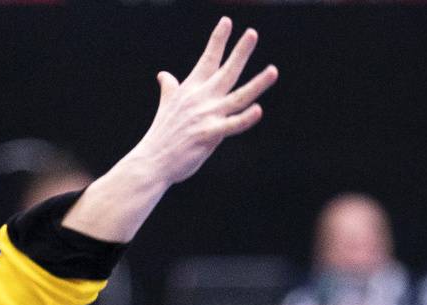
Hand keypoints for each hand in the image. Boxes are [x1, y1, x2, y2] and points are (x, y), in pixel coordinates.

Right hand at [128, 19, 277, 188]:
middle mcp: (201, 99)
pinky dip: (245, 118)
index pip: (208, 59)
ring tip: (273, 70)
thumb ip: (170, 88)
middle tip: (252, 33)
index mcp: (192, 90)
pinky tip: (258, 110)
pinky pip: (232, 125)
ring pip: (239, 96)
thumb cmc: (162, 135)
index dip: (218, 40)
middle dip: (240, 52)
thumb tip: (163, 74)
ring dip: (258, 84)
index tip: (227, 21)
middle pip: (226, 71)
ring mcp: (206, 116)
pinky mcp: (209, 135)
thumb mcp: (166, 105)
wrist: (153, 160)